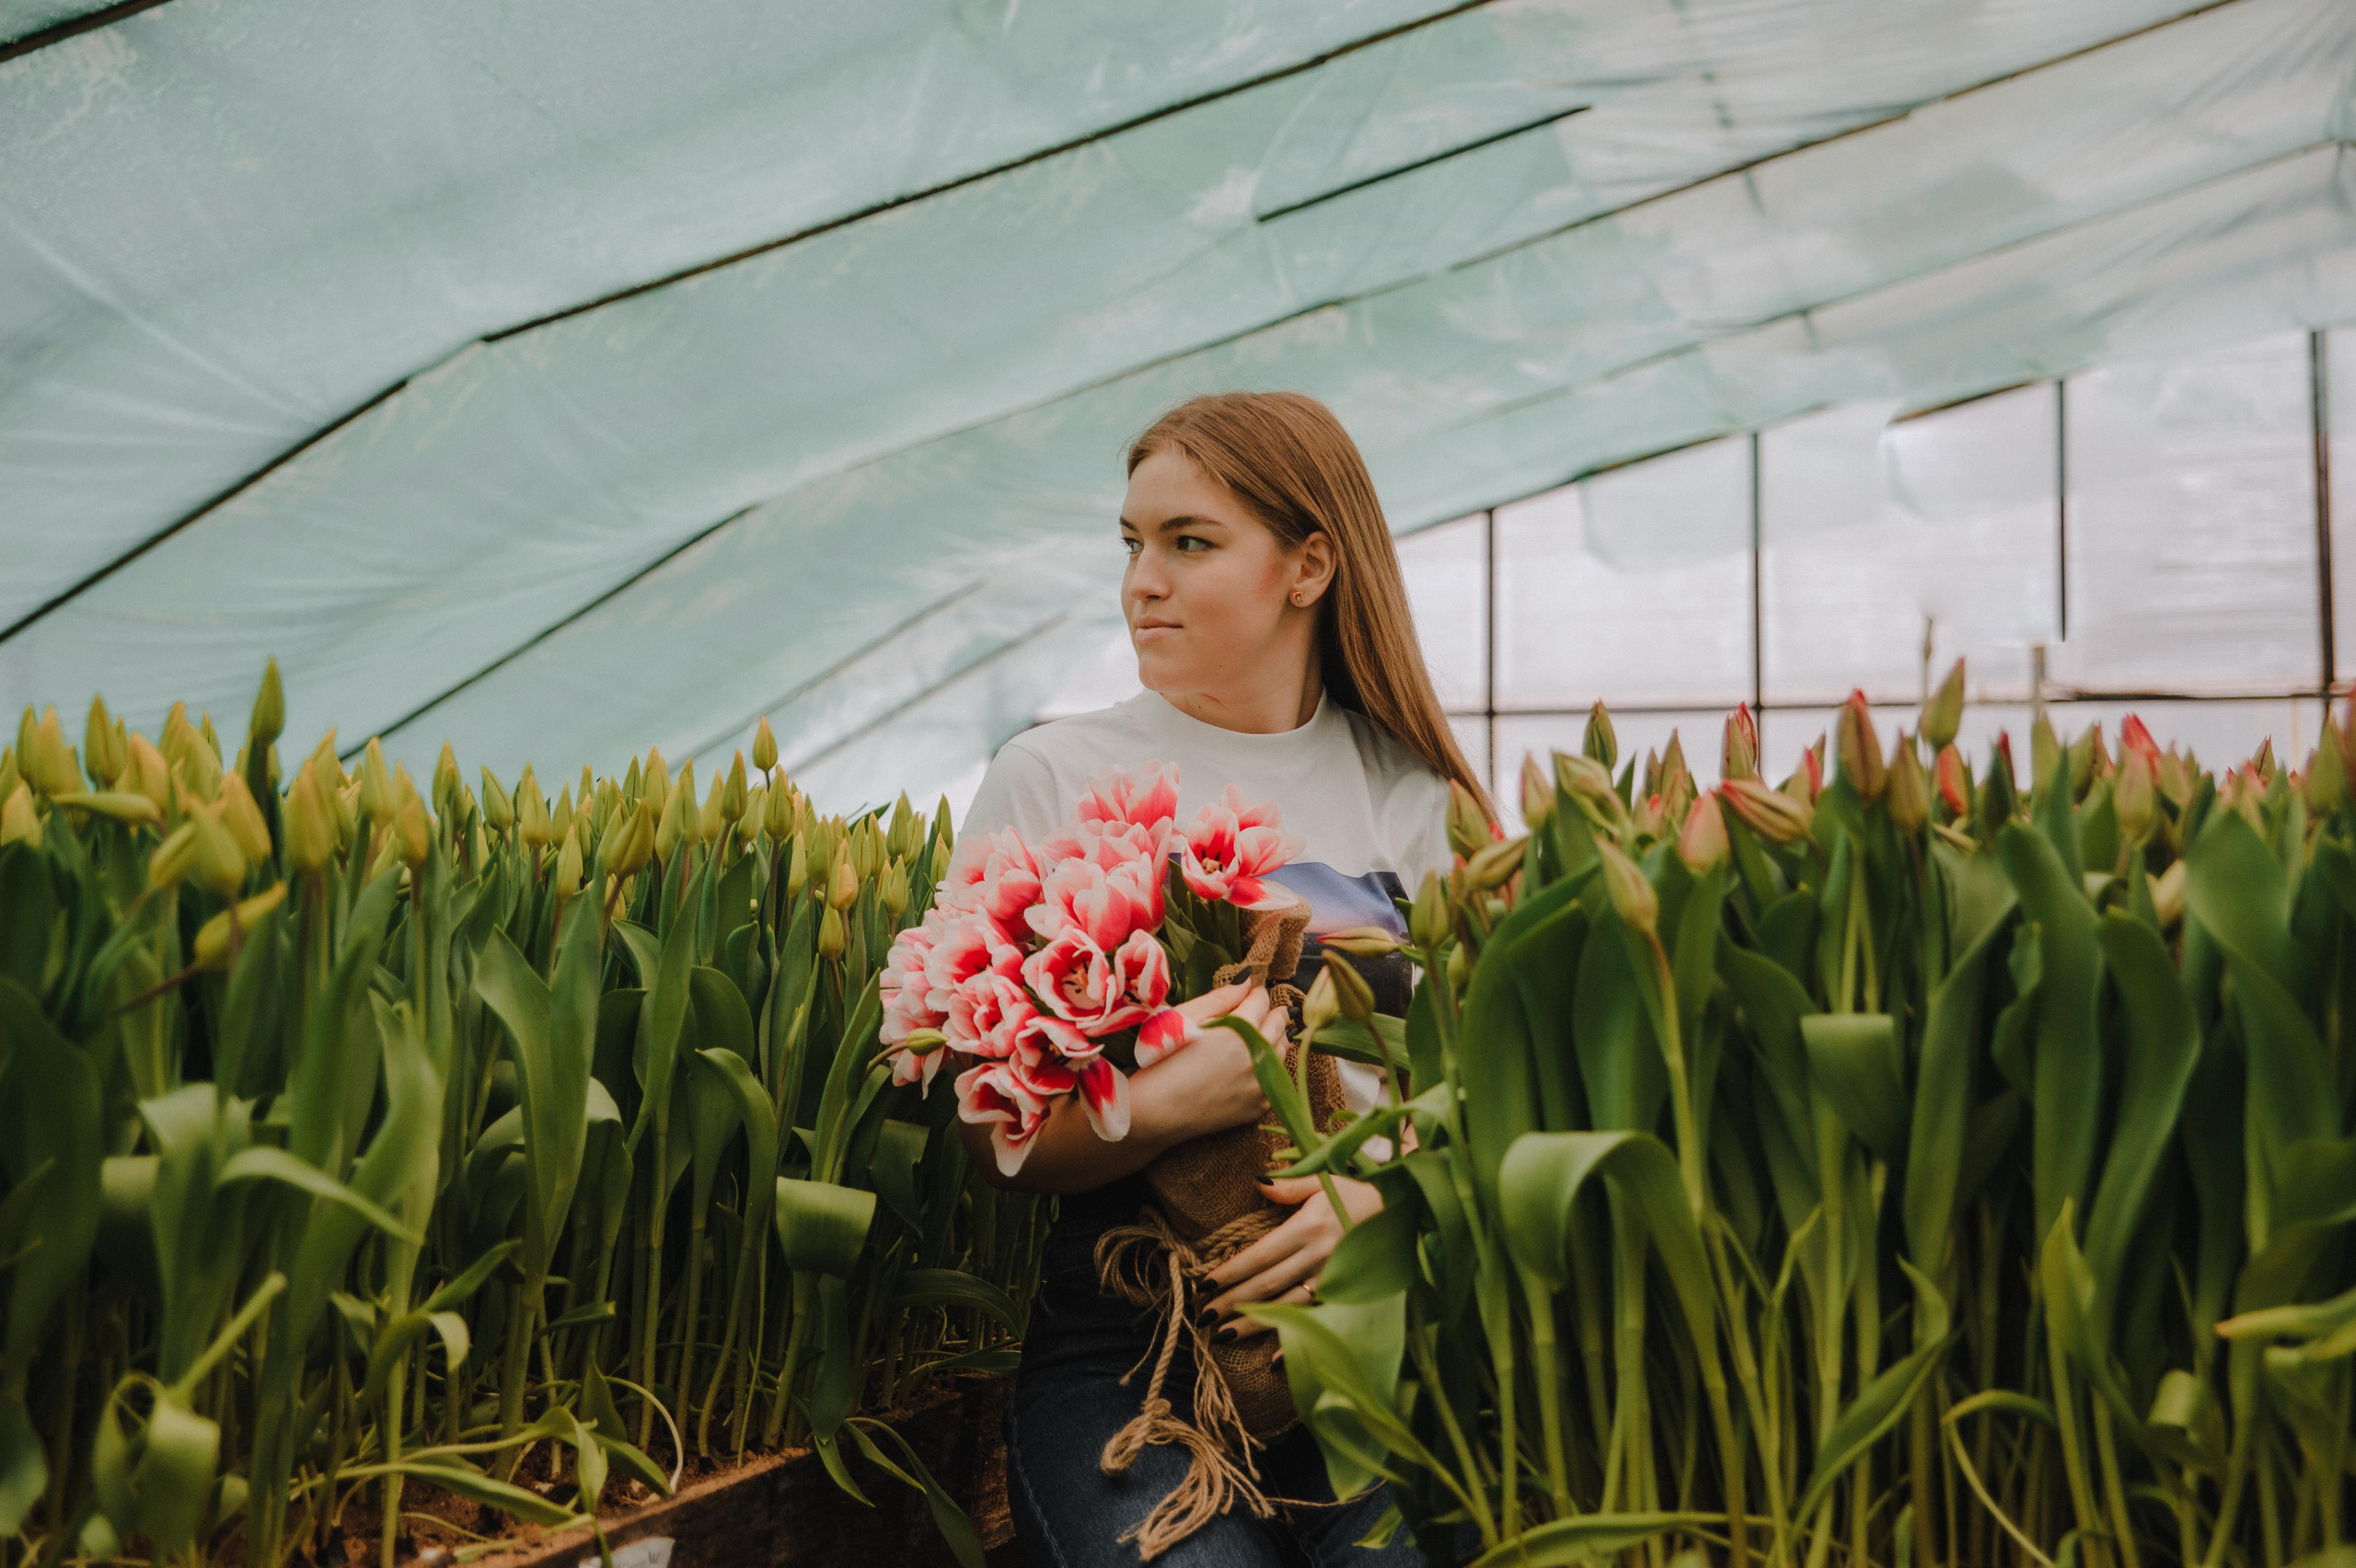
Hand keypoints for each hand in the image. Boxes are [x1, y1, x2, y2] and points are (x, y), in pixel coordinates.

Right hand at [1130, 982, 1288, 1143]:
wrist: (1154, 1112)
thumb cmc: (1161, 1058)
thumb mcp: (1185, 1018)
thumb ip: (1220, 998)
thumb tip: (1247, 981)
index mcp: (1240, 1030)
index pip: (1261, 1000)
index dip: (1254, 994)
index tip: (1248, 994)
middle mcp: (1257, 1057)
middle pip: (1279, 1025)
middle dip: (1270, 1013)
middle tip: (1258, 1011)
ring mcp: (1261, 1086)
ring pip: (1281, 1052)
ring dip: (1274, 1039)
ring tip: (1258, 1035)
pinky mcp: (1257, 1107)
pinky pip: (1275, 1081)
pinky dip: (1269, 1069)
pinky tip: (1252, 1065)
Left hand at [1197, 1173, 1384, 1344]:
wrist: (1408, 1212)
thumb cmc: (1360, 1194)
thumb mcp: (1325, 1181)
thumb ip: (1289, 1187)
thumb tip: (1256, 1182)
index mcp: (1308, 1228)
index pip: (1260, 1255)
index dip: (1230, 1271)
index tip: (1204, 1285)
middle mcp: (1319, 1257)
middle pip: (1267, 1284)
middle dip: (1232, 1301)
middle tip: (1203, 1317)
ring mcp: (1334, 1281)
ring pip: (1286, 1306)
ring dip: (1253, 1323)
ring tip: (1224, 1336)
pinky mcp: (1348, 1297)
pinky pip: (1317, 1322)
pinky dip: (1297, 1342)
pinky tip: (1273, 1361)